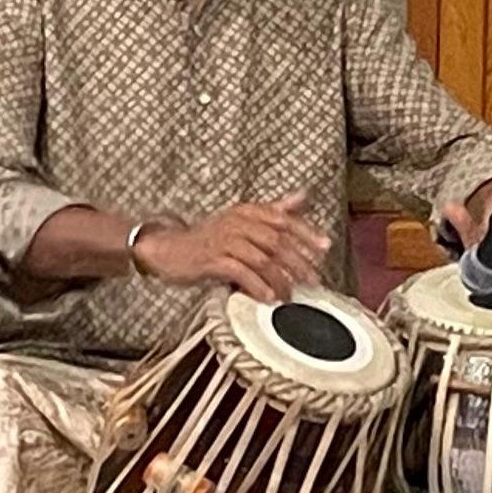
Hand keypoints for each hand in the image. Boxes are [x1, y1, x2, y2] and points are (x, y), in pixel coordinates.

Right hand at [138, 194, 329, 302]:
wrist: (167, 249)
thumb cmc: (209, 238)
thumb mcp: (242, 220)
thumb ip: (273, 211)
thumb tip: (303, 195)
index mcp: (247, 212)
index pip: (284, 220)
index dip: (307, 234)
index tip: (324, 249)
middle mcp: (237, 222)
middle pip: (277, 242)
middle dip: (299, 262)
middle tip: (313, 280)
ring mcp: (224, 240)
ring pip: (262, 260)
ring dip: (280, 279)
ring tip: (290, 295)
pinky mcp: (211, 259)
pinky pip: (241, 273)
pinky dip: (258, 286)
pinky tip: (268, 297)